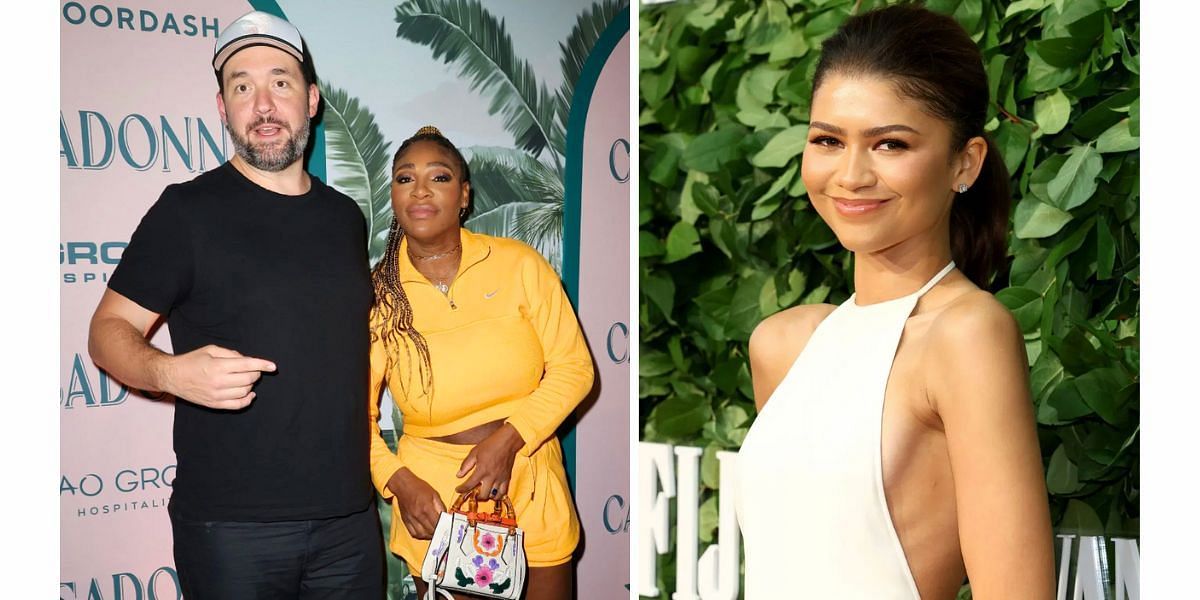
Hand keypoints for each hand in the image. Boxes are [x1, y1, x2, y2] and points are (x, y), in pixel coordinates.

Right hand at [159, 345, 275, 409]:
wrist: (172, 376)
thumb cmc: (192, 360)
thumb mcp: (211, 350)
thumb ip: (231, 354)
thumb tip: (247, 361)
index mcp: (218, 366)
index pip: (247, 365)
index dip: (262, 365)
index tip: (273, 366)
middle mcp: (218, 382)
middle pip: (249, 379)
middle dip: (255, 372)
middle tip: (252, 368)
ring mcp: (216, 395)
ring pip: (245, 391)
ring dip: (250, 384)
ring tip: (245, 378)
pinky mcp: (214, 404)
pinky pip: (237, 405)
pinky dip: (247, 400)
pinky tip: (250, 393)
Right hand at [387, 468, 446, 539]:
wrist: (403, 486)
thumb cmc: (419, 488)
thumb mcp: (434, 494)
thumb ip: (440, 506)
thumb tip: (446, 516)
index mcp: (427, 507)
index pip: (437, 523)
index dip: (443, 527)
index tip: (447, 527)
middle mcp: (418, 515)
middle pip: (430, 530)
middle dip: (438, 532)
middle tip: (442, 531)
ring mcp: (411, 519)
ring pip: (422, 534)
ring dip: (429, 535)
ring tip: (434, 532)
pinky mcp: (405, 521)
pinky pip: (413, 533)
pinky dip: (420, 535)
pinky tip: (425, 533)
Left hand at [455, 423, 525, 500]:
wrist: (507, 441)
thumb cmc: (491, 445)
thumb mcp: (474, 452)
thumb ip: (466, 465)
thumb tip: (458, 475)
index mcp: (482, 470)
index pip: (469, 485)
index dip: (461, 489)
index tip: (458, 489)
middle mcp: (491, 477)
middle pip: (483, 495)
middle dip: (476, 496)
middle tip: (473, 492)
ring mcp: (500, 479)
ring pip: (493, 496)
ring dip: (487, 496)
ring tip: (483, 492)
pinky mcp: (507, 478)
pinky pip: (504, 492)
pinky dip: (498, 495)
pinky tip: (494, 492)